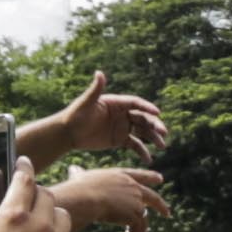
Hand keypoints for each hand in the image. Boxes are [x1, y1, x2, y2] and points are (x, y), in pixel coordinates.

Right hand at [0, 164, 75, 231]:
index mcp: (12, 215)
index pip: (24, 180)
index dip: (23, 167)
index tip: (23, 161)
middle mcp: (39, 224)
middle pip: (46, 195)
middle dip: (38, 191)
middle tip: (29, 195)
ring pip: (62, 215)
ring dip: (52, 212)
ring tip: (40, 219)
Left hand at [23, 70, 166, 165]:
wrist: (68, 133)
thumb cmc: (74, 115)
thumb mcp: (85, 103)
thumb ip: (95, 89)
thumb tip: (99, 73)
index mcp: (116, 103)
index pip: (135, 104)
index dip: (147, 107)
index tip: (157, 113)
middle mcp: (122, 114)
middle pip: (143, 118)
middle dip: (154, 125)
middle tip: (163, 132)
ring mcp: (122, 127)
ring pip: (143, 132)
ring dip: (153, 138)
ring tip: (162, 146)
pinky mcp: (119, 140)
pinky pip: (135, 145)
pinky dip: (143, 151)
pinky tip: (149, 159)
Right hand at [47, 163, 171, 231]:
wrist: (85, 198)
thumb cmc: (78, 188)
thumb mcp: (80, 176)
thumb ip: (79, 173)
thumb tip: (73, 169)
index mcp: (121, 175)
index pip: (139, 175)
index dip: (150, 177)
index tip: (160, 179)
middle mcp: (132, 187)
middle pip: (151, 197)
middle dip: (160, 205)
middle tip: (167, 213)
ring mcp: (136, 201)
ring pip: (143, 219)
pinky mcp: (135, 215)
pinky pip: (138, 230)